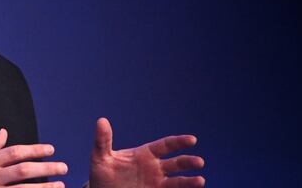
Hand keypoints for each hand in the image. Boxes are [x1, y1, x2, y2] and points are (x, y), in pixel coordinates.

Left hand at [88, 118, 204, 187]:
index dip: (179, 142)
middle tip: (199, 162)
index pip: (165, 145)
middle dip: (188, 162)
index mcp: (145, 154)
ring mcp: (156, 183)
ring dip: (189, 181)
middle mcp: (154, 168)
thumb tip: (101, 121)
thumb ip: (103, 140)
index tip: (192, 139)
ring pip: (177, 181)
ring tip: (200, 181)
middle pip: (176, 163)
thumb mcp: (100, 157)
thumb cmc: (102, 174)